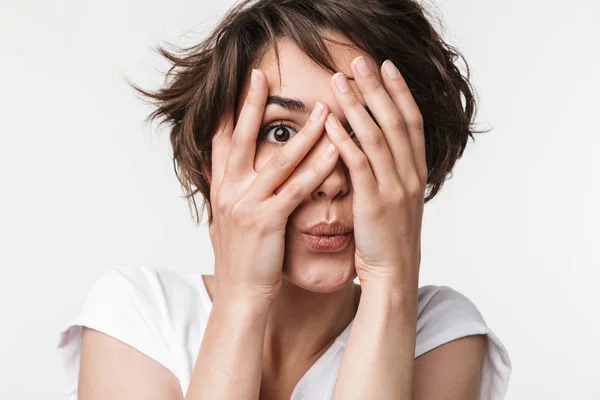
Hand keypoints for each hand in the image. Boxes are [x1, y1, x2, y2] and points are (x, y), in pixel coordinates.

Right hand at [208, 68, 339, 304]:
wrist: (240, 295)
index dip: (229, 111)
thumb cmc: (241, 258)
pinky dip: (317, 168)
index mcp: (221, 189)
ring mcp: (246, 205)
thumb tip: (229, 170)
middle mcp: (229, 191)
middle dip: (251, 106)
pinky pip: (296, 189)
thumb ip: (230, 192)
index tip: (241, 85)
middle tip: (262, 77)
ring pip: (277, 161)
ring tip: (324, 109)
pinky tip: (335, 150)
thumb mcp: (228, 220)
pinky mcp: (267, 221)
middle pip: (241, 139)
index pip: (222, 141)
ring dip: (303, 133)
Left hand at [324, 56, 426, 289]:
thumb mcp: (399, 199)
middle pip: (395, 121)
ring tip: (340, 81)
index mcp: (416, 172)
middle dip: (378, 88)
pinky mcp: (373, 203)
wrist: (393, 274)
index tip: (386, 66)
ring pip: (377, 138)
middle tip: (361, 61)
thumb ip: (393, 171)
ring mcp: (393, 188)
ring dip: (358, 106)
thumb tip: (380, 146)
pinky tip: (329, 122)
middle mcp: (409, 175)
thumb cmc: (390, 237)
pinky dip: (343, 141)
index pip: (411, 122)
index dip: (399, 91)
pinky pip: (357, 165)